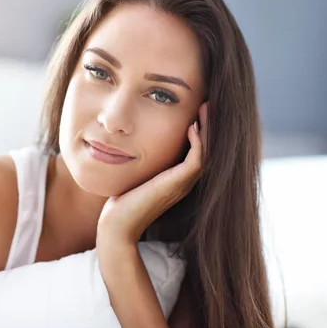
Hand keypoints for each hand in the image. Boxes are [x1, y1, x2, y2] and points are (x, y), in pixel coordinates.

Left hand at [97, 102, 208, 244]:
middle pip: (207, 149)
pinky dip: (197, 142)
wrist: (117, 224)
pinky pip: (196, 160)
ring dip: (208, 129)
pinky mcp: (177, 185)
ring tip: (206, 108)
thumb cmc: (121, 200)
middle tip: (208, 103)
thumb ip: (142, 160)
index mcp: (177, 178)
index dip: (201, 129)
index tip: (197, 108)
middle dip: (209, 125)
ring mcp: (183, 184)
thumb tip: (134, 141)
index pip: (197, 150)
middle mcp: (184, 181)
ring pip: (207, 153)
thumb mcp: (135, 173)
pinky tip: (191, 126)